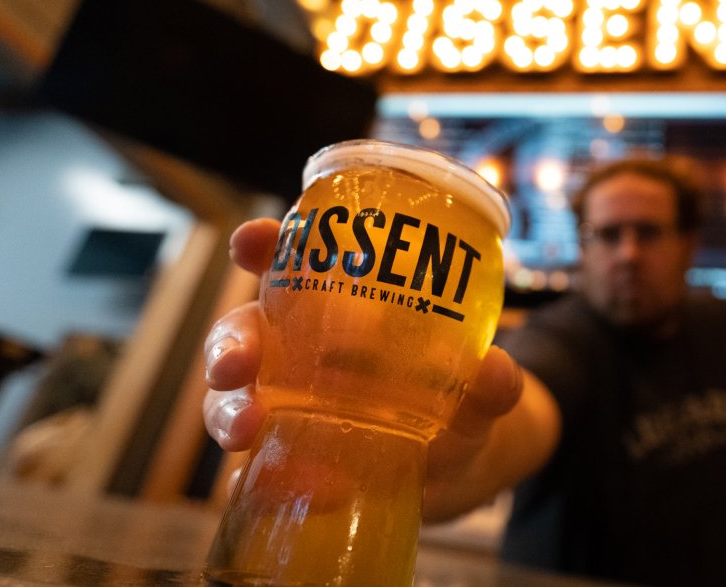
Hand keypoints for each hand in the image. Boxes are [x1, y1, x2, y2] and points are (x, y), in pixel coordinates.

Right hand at [201, 218, 525, 515]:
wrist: (458, 473)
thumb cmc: (459, 407)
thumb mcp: (479, 394)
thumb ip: (490, 384)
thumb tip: (497, 370)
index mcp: (335, 309)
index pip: (286, 264)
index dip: (259, 246)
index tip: (250, 241)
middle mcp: (297, 352)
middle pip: (243, 332)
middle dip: (231, 342)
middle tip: (237, 366)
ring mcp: (285, 409)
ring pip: (231, 398)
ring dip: (228, 411)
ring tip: (247, 430)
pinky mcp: (286, 462)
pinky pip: (255, 467)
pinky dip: (260, 474)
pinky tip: (284, 483)